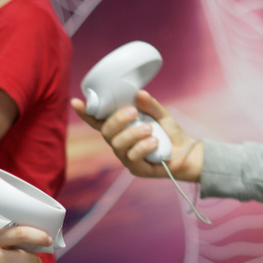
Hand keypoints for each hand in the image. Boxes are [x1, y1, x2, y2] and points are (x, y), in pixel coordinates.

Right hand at [70, 88, 202, 182]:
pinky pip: (132, 157)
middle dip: (117, 120)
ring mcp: (126, 157)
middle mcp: (119, 143)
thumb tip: (139, 93)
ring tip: (149, 129)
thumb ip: (150, 105)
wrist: (186, 153)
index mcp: (121, 128)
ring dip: (132, 134)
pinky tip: (154, 142)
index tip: (76, 102)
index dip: (86, 113)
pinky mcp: (136, 169)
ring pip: (118, 145)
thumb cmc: (169, 133)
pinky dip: (143, 146)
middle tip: (133, 112)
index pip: (99, 121)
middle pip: (106, 132)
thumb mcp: (161, 114)